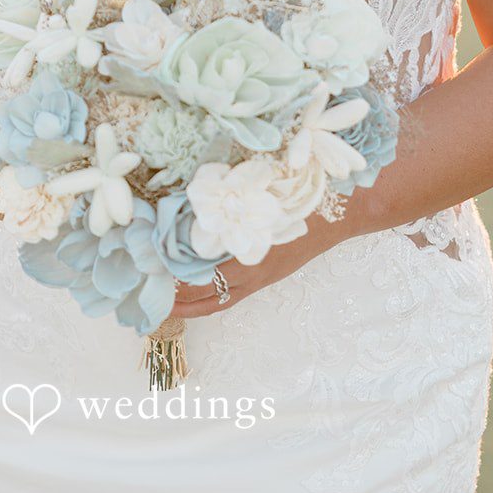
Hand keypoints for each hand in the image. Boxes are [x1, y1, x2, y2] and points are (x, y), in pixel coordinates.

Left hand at [169, 187, 374, 320]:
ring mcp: (262, 276)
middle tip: (147, 292)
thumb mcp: (266, 191)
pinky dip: (210, 297)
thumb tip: (195, 193)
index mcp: (252, 250)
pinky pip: (233, 296)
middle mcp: (255, 269)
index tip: (149, 269)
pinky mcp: (268, 275)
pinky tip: (194, 293)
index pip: (204, 274)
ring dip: (190, 302)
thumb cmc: (305, 192)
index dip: (175, 277)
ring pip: (219, 299)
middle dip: (176, 297)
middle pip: (207, 294)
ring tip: (163, 301)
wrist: (345, 207)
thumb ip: (234, 197)